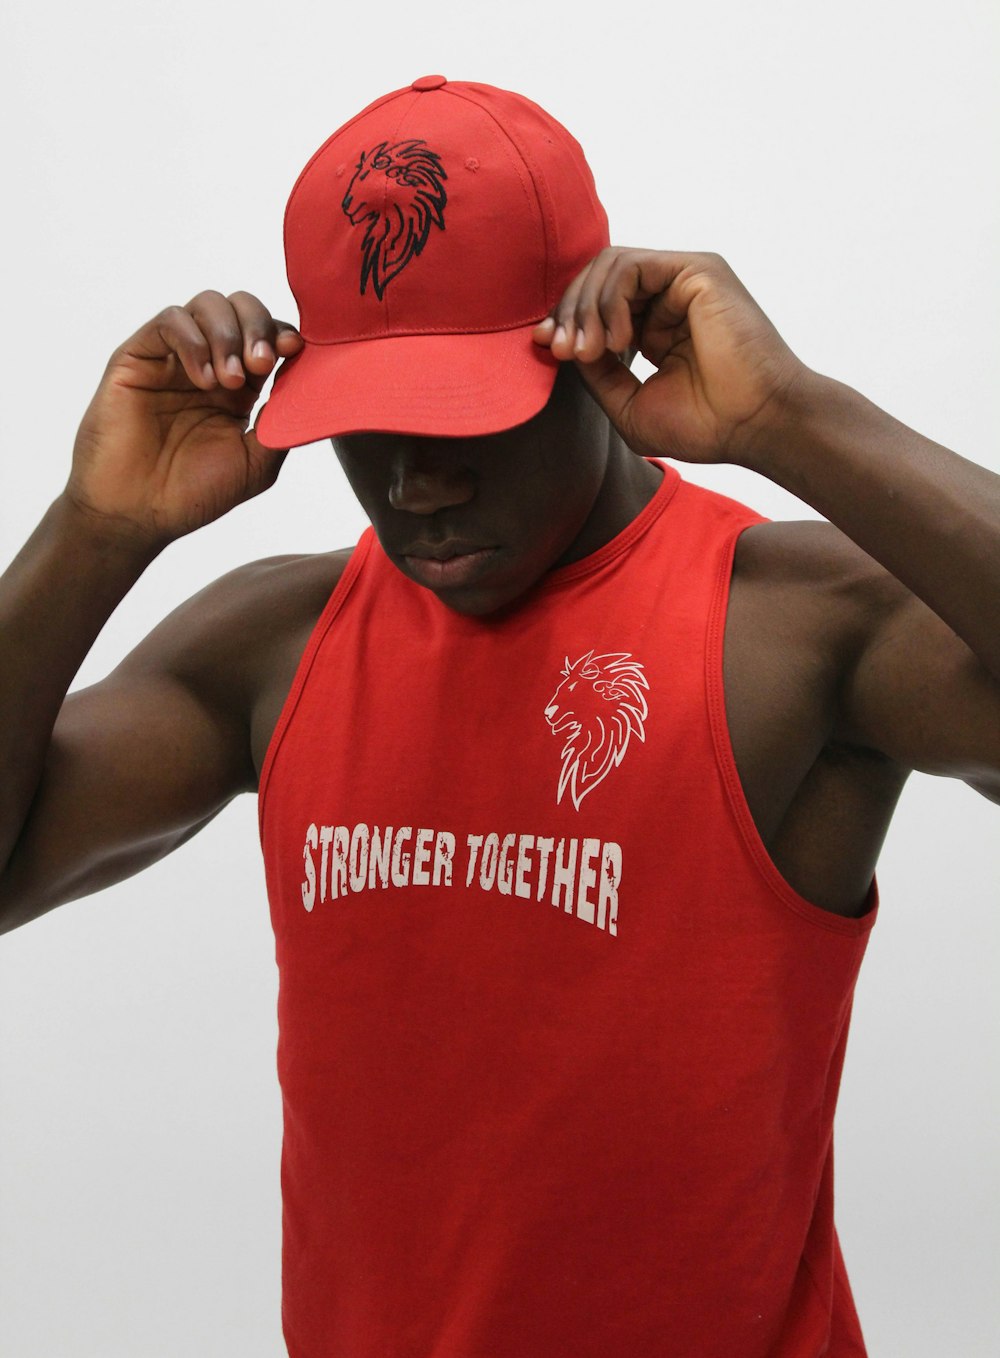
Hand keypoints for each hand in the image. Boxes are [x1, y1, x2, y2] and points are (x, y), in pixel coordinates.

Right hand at [68, 291, 303, 547]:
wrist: (138, 512)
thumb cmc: (194, 493)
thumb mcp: (256, 464)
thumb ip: (283, 424)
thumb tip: (311, 386)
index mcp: (242, 387)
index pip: (269, 337)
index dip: (283, 334)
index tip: (293, 351)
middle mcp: (210, 364)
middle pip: (242, 308)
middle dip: (259, 326)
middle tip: (260, 364)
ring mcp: (175, 357)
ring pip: (208, 304)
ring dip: (228, 334)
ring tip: (228, 382)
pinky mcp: (139, 356)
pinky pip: (171, 320)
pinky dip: (194, 341)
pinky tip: (203, 379)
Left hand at [533, 249, 810, 466]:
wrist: (755, 426)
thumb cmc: (705, 425)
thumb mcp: (629, 404)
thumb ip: (597, 373)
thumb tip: (563, 343)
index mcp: (657, 325)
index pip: (597, 303)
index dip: (564, 320)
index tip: (546, 346)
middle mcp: (670, 296)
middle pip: (597, 278)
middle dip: (569, 313)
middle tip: (562, 350)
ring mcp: (684, 278)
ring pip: (609, 265)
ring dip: (587, 307)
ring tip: (590, 351)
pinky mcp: (696, 269)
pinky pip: (630, 266)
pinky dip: (612, 300)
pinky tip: (619, 341)